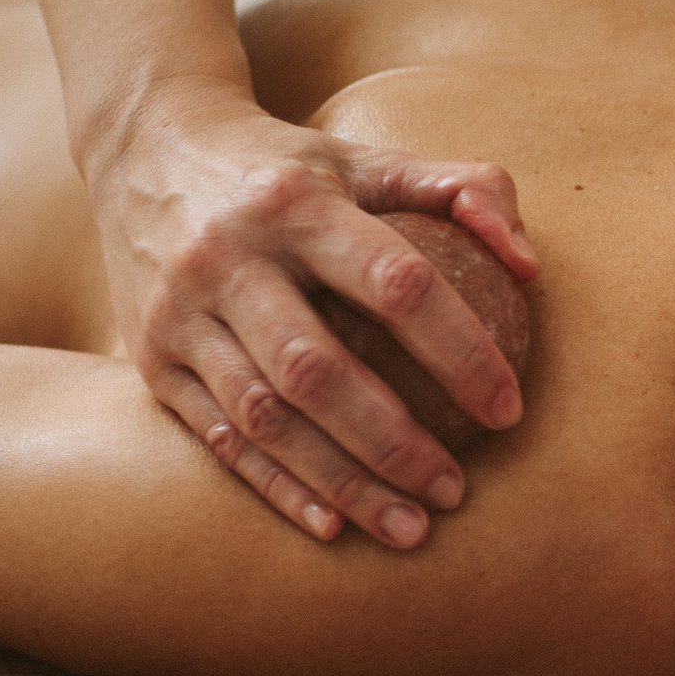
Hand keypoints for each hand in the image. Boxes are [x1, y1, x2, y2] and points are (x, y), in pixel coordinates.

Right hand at [88, 78, 538, 547]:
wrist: (145, 147)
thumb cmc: (290, 168)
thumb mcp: (371, 159)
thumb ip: (465, 190)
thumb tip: (529, 266)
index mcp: (296, 204)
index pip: (395, 284)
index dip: (460, 350)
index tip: (509, 409)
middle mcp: (227, 259)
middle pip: (317, 369)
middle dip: (394, 442)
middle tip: (456, 490)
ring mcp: (179, 314)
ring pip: (264, 417)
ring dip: (342, 481)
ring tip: (410, 528)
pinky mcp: (150, 359)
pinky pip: (218, 438)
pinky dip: (277, 487)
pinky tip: (333, 527)